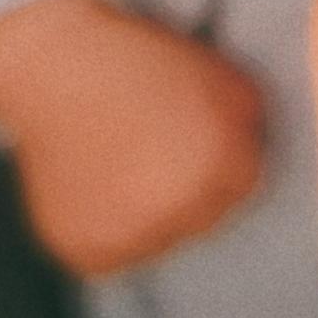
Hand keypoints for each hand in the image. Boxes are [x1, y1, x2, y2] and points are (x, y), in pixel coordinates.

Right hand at [0, 0, 266, 276]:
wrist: (54, 63)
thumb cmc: (141, 61)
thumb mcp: (220, 75)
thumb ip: (253, 125)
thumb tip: (263, 163)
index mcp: (221, 164)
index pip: (241, 190)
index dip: (217, 161)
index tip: (186, 135)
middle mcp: (180, 207)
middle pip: (203, 220)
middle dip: (186, 191)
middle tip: (150, 146)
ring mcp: (131, 235)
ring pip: (157, 241)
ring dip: (146, 215)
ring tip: (118, 161)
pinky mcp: (88, 251)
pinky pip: (113, 256)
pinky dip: (106, 230)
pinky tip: (93, 183)